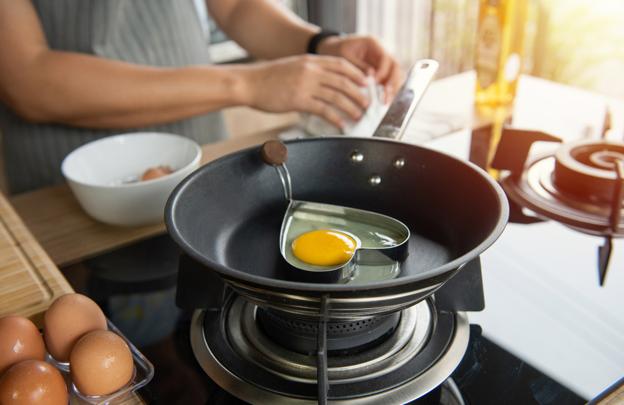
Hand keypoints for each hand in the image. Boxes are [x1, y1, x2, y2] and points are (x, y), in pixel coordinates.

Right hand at [242, 55, 368, 128]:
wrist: (249, 83)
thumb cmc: (267, 78)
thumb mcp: (293, 66)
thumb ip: (310, 72)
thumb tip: (325, 82)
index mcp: (311, 61)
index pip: (341, 65)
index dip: (357, 74)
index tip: (365, 83)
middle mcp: (311, 71)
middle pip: (344, 82)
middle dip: (358, 94)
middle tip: (366, 104)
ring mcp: (305, 85)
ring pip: (337, 96)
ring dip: (351, 107)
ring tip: (358, 116)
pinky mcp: (299, 100)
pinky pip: (324, 110)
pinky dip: (336, 118)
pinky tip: (341, 125)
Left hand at [317, 35, 402, 102]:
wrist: (331, 49)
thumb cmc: (335, 51)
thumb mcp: (343, 57)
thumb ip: (357, 66)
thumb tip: (371, 78)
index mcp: (373, 43)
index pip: (386, 58)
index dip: (383, 72)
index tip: (375, 83)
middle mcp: (381, 51)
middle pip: (396, 67)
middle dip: (393, 83)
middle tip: (386, 98)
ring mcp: (382, 62)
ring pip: (395, 75)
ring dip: (393, 89)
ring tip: (386, 102)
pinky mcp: (380, 71)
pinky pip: (388, 81)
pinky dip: (387, 91)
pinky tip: (384, 101)